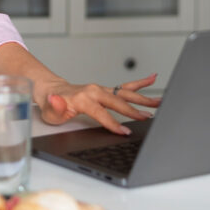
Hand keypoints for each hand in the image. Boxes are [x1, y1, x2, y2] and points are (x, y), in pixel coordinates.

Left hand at [38, 74, 161, 134]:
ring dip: (143, 98)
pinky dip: (139, 83)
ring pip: (125, 93)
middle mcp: (94, 91)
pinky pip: (124, 86)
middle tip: (149, 117)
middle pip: (118, 102)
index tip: (125, 131)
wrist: (50, 90)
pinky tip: (152, 78)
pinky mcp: (105, 90)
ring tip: (160, 101)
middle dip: (134, 110)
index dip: (113, 124)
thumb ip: (55, 106)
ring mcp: (101, 89)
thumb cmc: (51, 104)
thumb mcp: (49, 110)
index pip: (102, 113)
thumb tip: (57, 100)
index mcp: (83, 99)